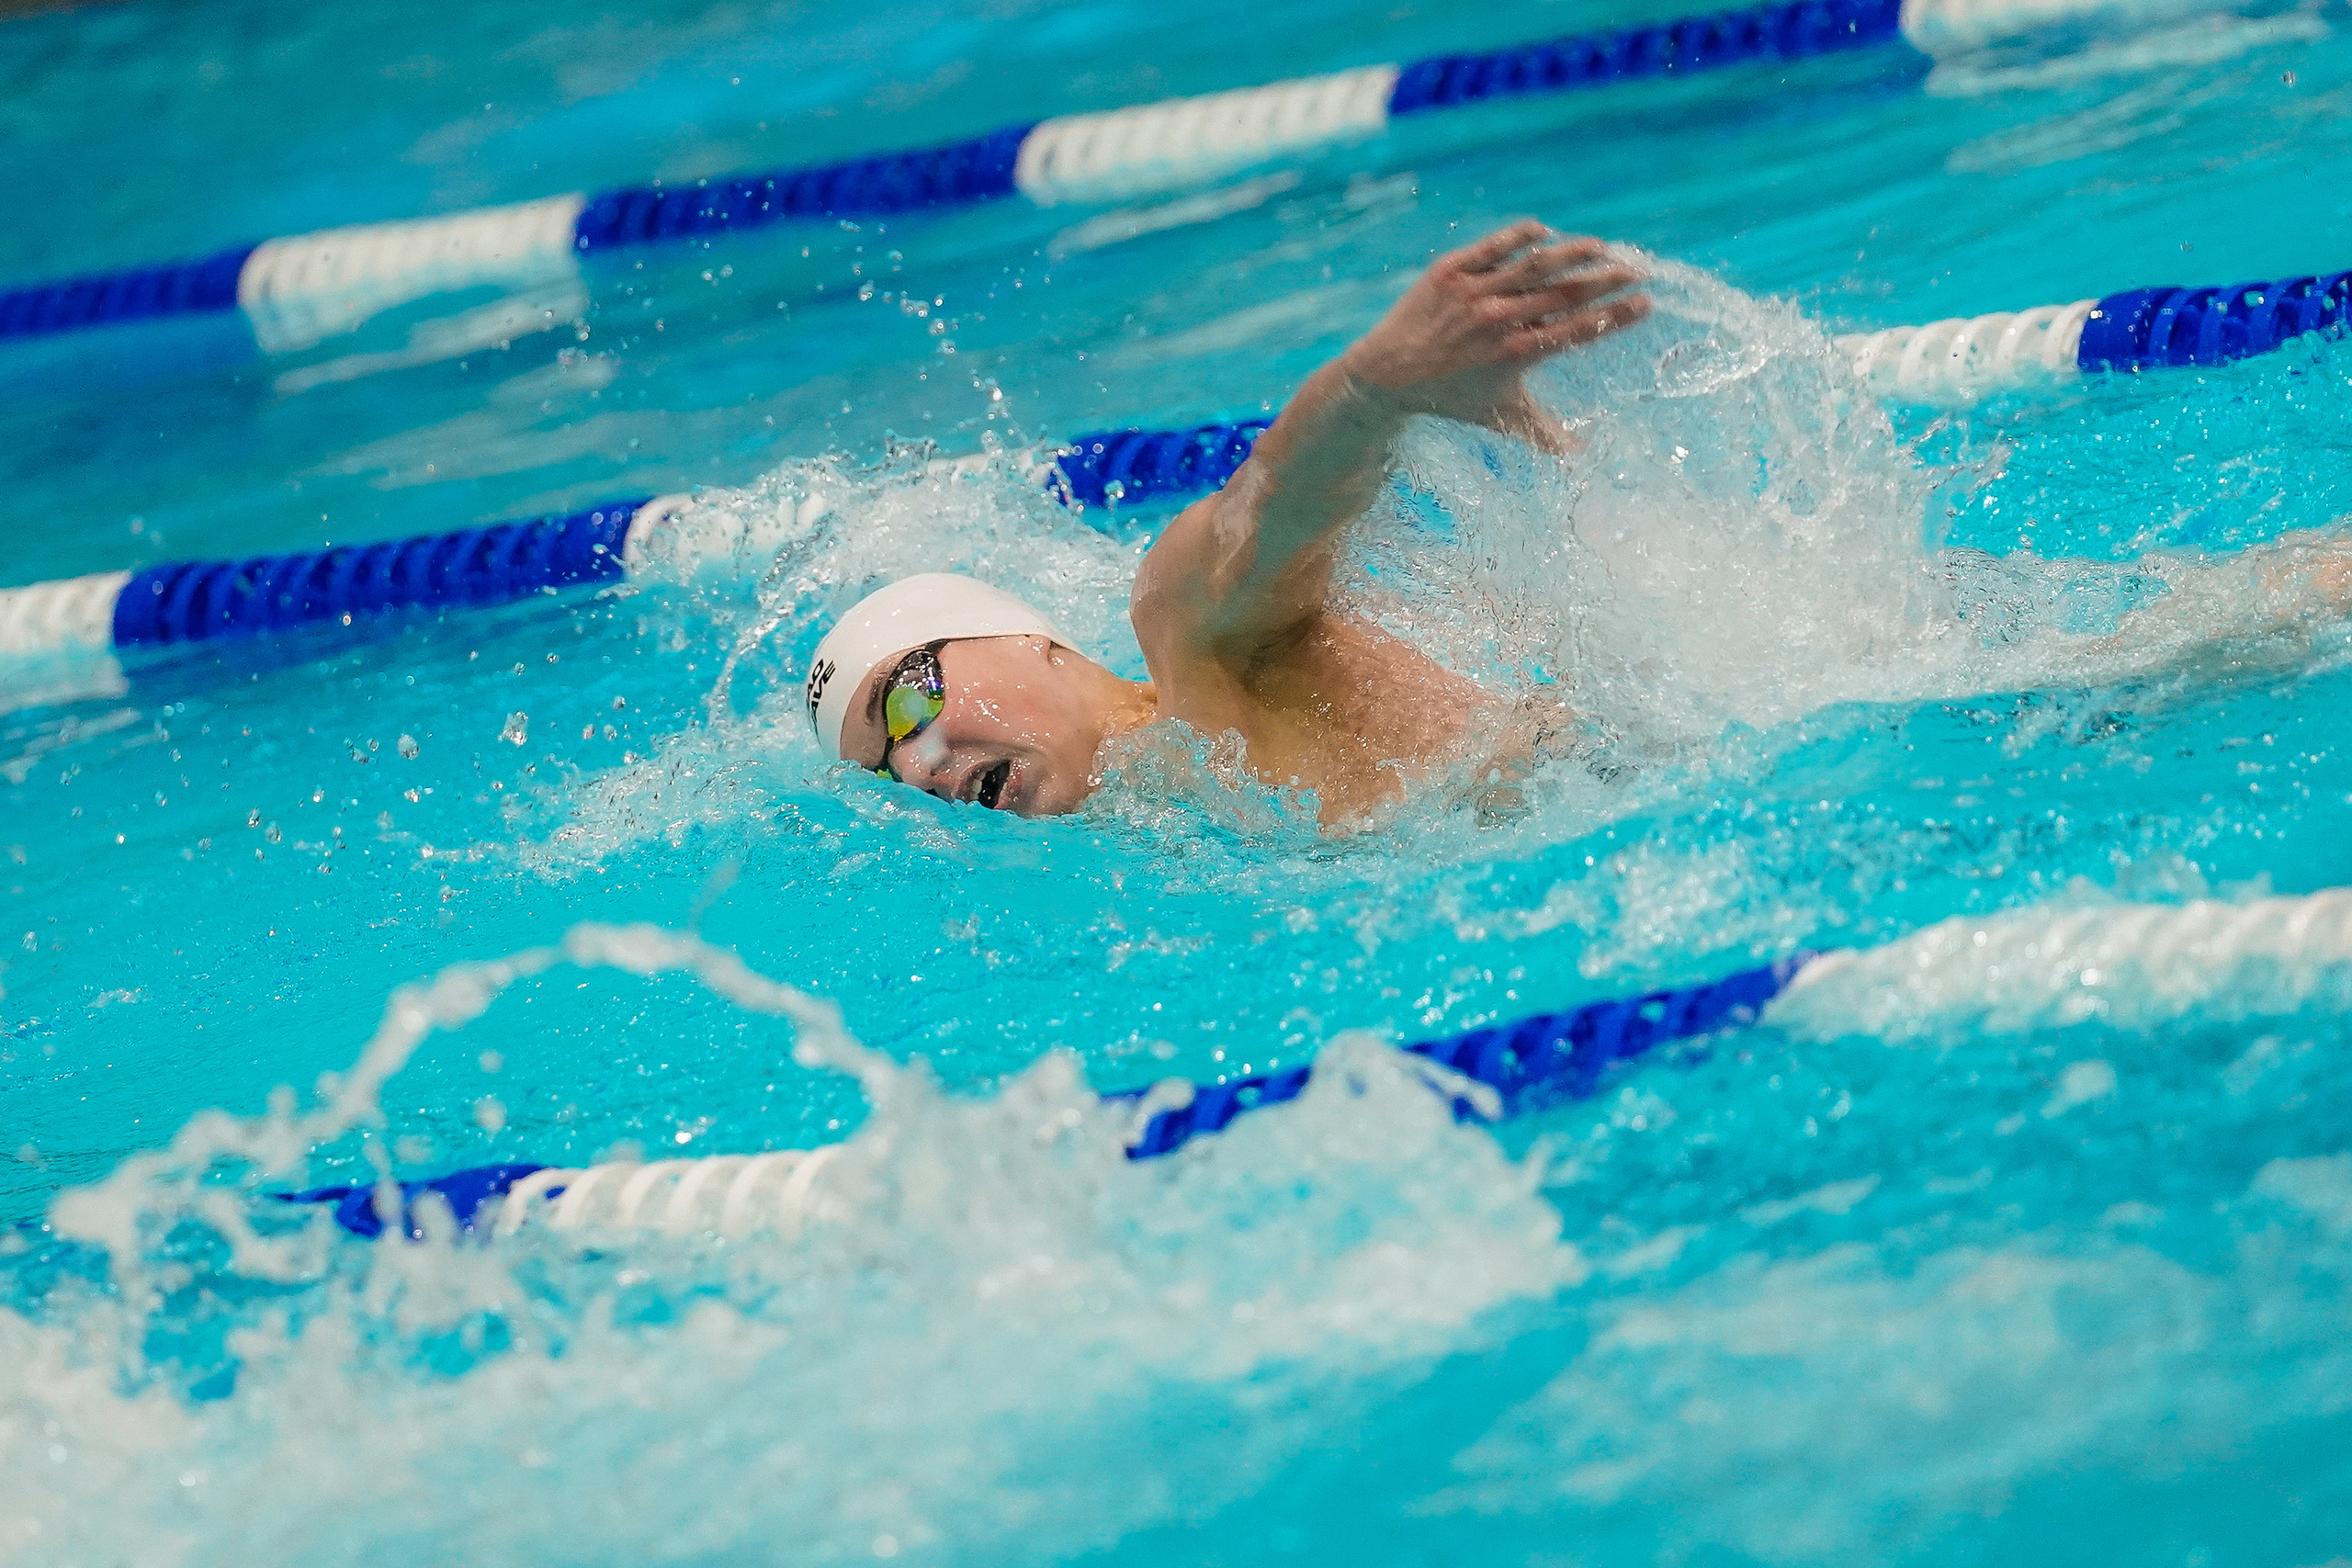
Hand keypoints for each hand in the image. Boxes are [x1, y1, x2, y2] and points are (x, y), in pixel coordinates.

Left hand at [1340, 221, 1647, 450]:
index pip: (1579, 329)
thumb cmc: (1449, 398)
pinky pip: (1493, 246)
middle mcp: (1497, 320)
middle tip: (1638, 269)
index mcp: (1516, 354)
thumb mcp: (1500, 417)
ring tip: (1603, 248)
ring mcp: (1473, 292)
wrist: (1385, 376)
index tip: (1647, 302)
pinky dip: (1521, 237)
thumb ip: (1544, 434)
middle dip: (1608, 279)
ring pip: (1534, 264)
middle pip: (1565, 292)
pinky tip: (1545, 232)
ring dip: (1573, 252)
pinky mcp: (1450, 271)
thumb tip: (1583, 458)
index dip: (1617, 315)